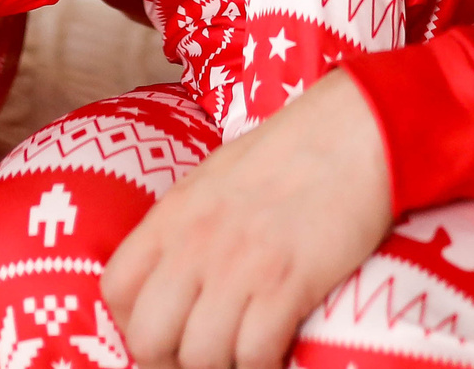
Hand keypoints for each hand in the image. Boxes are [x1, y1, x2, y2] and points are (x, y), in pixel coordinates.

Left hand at [103, 72, 392, 368]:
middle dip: (169, 361)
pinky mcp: (287, 283)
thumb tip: (178, 271)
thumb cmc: (294, 150)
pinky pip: (254, 354)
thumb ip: (190, 223)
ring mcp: (240, 265)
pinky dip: (263, 365)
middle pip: (148, 338)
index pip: (117, 289)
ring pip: (200, 357)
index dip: (134, 324)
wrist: (357, 129)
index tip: (164, 334)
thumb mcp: (218, 176)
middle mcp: (196, 242)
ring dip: (222, 366)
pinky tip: (278, 353)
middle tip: (201, 359)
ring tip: (244, 356)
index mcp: (174, 213)